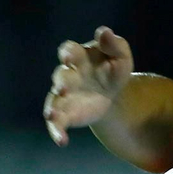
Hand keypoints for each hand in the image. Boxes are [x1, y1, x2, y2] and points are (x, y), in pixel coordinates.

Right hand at [43, 26, 134, 144]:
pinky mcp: (66, 113)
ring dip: (52, 109)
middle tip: (65, 88)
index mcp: (79, 57)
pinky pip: (57, 123)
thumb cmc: (112, 69)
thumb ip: (114, 44)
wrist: (113, 93)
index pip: (69, 51)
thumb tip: (104, 32)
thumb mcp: (120, 56)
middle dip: (62, 82)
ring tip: (53, 116)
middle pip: (60, 76)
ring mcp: (64, 96)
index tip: (71, 58)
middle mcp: (67, 75)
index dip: (68, 53)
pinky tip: (62, 141)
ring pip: (53, 101)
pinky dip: (57, 131)